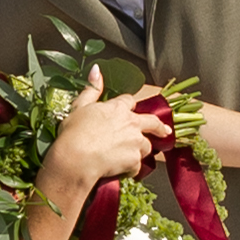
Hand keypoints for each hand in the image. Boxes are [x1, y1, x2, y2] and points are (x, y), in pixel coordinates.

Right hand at [40, 83, 179, 197]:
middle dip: (159, 127)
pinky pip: (137, 166)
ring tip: (129, 156)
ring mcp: (135, 142)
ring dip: (140, 150)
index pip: (129, 101)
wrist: (76, 158)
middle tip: (165, 131)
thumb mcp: (79, 107)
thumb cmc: (74, 133)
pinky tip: (121, 170)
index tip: (129, 110)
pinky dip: (130, 169)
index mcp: (117, 108)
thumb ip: (91, 89)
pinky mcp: (135, 160)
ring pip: (146, 146)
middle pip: (152, 122)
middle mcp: (131, 123)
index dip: (128, 106)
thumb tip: (96, 69)